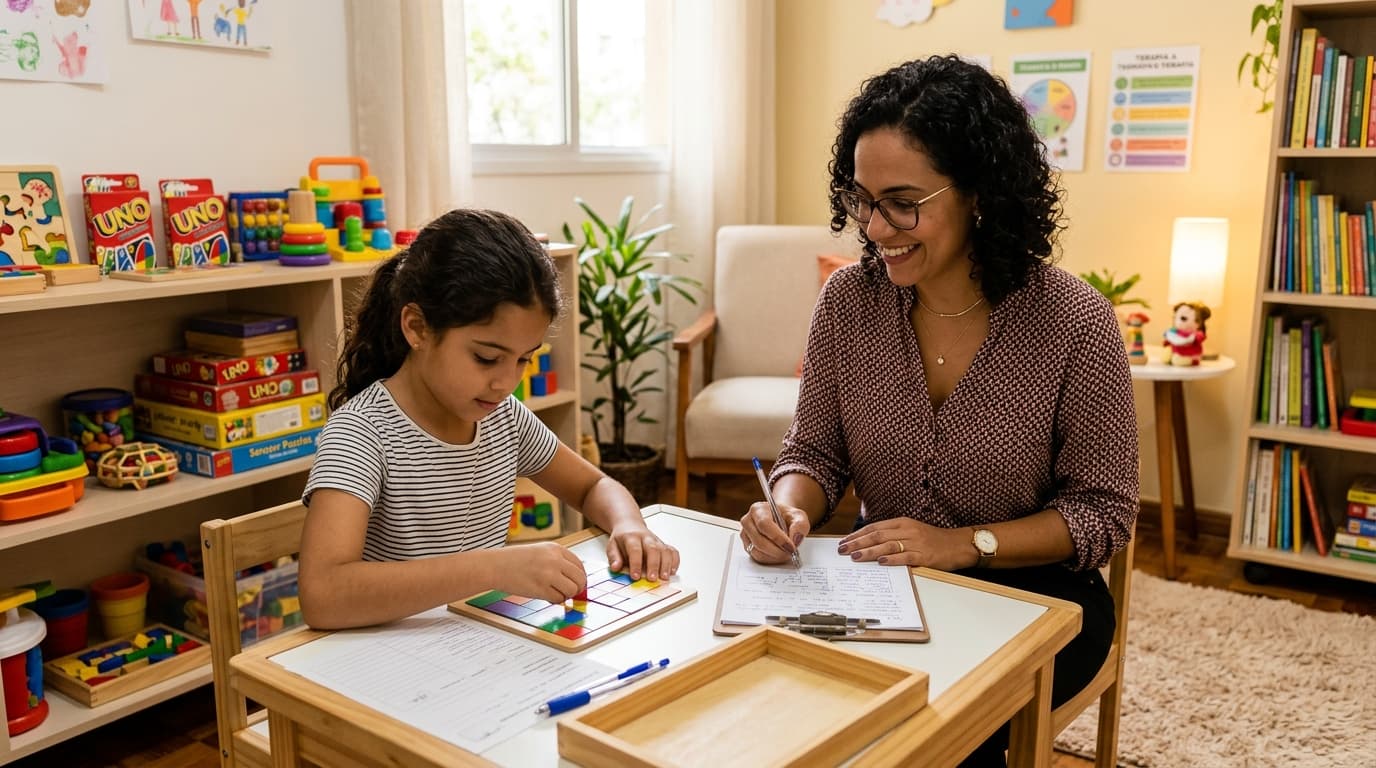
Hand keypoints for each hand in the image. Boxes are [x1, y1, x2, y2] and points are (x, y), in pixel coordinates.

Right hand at [494, 542, 586, 601]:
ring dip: (566, 595)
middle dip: (577, 588)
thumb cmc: (515, 560)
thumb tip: (576, 579)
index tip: (577, 583)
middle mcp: (555, 560)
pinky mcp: (541, 588)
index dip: (580, 577)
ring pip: (572, 590)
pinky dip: (555, 601)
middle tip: (570, 592)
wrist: (495, 566)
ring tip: (555, 593)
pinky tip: (545, 596)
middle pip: (580, 579)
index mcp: (556, 549)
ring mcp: (548, 574)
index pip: (579, 565)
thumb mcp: (540, 551)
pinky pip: (558, 599)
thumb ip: (558, 561)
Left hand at [607, 525, 679, 581]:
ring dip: (666, 564)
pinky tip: (672, 571)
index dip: (635, 563)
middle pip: (653, 549)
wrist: (630, 525)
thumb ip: (614, 557)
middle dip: (653, 565)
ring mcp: (657, 541)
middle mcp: (646, 538)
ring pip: (664, 550)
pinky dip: (675, 561)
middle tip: (652, 578)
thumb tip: (615, 567)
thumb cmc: (622, 538)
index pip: (635, 549)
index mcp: (631, 537)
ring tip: (664, 577)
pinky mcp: (664, 545)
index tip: (635, 576)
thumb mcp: (612, 545)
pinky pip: (673, 551)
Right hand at [739, 500, 810, 563]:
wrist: (780, 519)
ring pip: (757, 551)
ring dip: (775, 556)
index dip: (778, 538)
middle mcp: (748, 521)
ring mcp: (745, 535)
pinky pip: (757, 557)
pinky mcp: (747, 546)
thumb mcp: (798, 516)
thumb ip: (800, 525)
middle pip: (759, 541)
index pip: (764, 524)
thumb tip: (795, 539)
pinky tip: (779, 554)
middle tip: (791, 553)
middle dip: (777, 551)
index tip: (791, 546)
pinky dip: (770, 559)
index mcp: (758, 509)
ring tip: (786, 553)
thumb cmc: (786, 516)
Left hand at [837, 518, 973, 570]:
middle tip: (842, 550)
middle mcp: (908, 530)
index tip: (844, 541)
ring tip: (855, 557)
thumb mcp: (912, 531)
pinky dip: (892, 559)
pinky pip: (906, 557)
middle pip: (877, 535)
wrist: (958, 544)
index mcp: (902, 523)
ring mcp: (916, 543)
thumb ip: (893, 535)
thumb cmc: (933, 539)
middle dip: (858, 543)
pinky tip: (881, 562)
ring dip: (870, 551)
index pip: (875, 527)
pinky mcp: (925, 555)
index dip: (857, 534)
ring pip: (888, 545)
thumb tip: (869, 543)